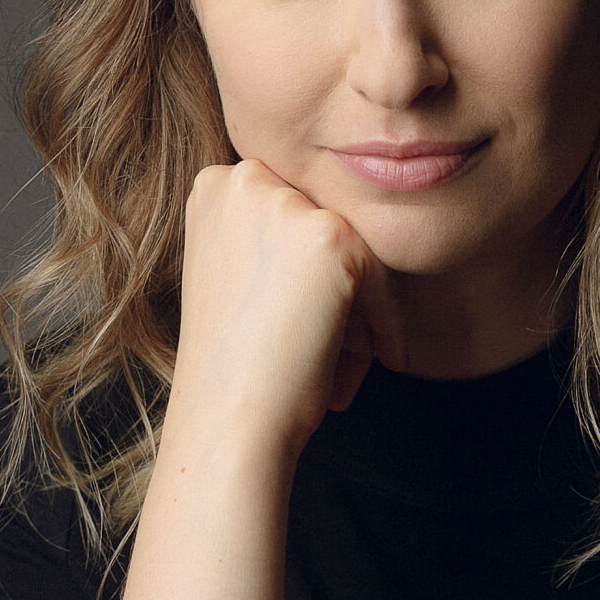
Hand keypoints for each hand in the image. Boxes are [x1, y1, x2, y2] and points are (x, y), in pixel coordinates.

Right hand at [168, 159, 403, 453]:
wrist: (229, 419)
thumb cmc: (232, 366)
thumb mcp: (235, 277)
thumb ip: (274, 238)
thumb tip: (341, 236)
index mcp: (216, 186)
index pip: (295, 215)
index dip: (307, 275)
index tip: (309, 323)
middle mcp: (246, 180)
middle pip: (325, 231)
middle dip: (335, 294)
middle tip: (329, 353)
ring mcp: (288, 206)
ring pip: (355, 257)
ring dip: (356, 315)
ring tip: (337, 368)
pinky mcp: (331, 238)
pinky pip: (380, 279)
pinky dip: (383, 325)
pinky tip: (369, 366)